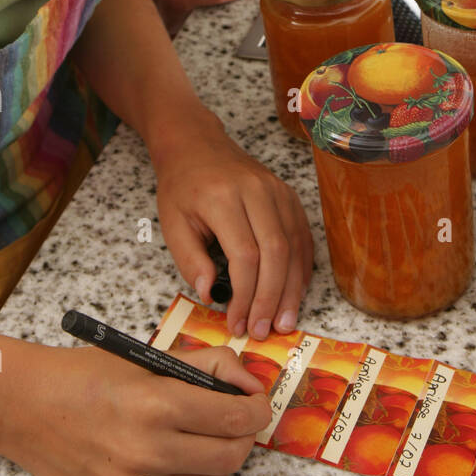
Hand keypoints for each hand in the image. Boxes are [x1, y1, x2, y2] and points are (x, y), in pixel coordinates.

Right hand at [1, 340, 270, 475]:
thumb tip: (250, 382)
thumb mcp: (150, 358)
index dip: (258, 409)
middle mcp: (147, 452)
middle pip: (231, 457)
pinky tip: (175, 463)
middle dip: (241, 436)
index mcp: (157, 405)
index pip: (236, 418)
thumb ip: (208, 365)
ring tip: (197, 440)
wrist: (28, 409)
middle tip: (231, 420)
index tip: (257, 403)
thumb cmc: (87, 378)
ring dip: (215, 463)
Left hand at [153, 111, 313, 340]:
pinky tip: (294, 293)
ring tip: (284, 322)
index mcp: (222, 197)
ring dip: (291, 289)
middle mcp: (256, 190)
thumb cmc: (182, 186)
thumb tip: (211, 295)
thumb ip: (190, 260)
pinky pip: (302, 235)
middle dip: (271, 298)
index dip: (245, 295)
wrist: (197, 146)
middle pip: (276, 252)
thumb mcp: (172, 223)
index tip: (237, 323)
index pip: (244, 255)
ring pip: (294, 245)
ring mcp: (277, 190)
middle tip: (264, 330)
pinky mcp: (289, 195)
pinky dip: (301, 268)